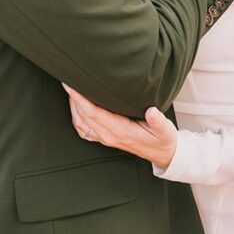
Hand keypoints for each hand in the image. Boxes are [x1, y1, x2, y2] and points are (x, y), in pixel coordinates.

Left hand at [62, 83, 178, 169]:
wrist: (162, 154)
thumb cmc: (162, 139)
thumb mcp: (165, 130)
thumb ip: (158, 121)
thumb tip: (152, 112)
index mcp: (121, 131)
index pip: (94, 113)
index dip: (81, 99)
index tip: (73, 86)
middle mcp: (109, 136)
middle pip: (83, 116)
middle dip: (73, 98)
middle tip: (67, 79)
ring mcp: (105, 139)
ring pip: (81, 123)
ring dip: (73, 106)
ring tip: (70, 89)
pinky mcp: (105, 138)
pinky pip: (84, 129)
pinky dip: (76, 117)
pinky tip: (76, 106)